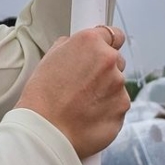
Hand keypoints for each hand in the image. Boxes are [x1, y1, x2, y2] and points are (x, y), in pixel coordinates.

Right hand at [15, 25, 128, 157]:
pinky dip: (108, 110)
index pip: (114, 34)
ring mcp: (119, 86)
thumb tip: (80, 49)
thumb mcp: (49, 58)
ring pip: (117, 85)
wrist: (45, 130)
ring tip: (82, 104)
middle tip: (84, 84)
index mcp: (90, 42)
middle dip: (104, 70)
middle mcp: (109, 60)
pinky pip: (118, 106)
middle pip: (116, 61)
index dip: (108, 44)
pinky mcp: (123, 109)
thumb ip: (71, 47)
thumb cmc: (42, 96)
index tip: (105, 50)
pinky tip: (89, 115)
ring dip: (106, 92)